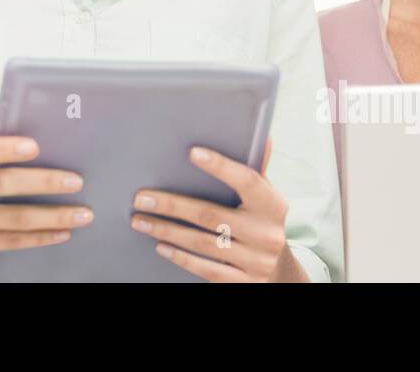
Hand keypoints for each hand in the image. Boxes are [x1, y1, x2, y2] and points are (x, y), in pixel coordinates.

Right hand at [0, 135, 92, 264]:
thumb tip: (41, 151)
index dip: (7, 148)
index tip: (35, 146)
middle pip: (6, 184)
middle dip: (46, 183)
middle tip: (76, 181)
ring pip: (15, 218)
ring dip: (54, 215)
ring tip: (82, 213)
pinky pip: (11, 241)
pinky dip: (40, 237)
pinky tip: (61, 232)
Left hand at [129, 137, 307, 281]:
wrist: (280, 271)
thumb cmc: (262, 221)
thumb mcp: (265, 196)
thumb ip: (257, 168)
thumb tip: (261, 135)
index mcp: (272, 205)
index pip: (247, 180)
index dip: (221, 166)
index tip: (192, 153)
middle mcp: (266, 234)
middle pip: (211, 215)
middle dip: (171, 206)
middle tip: (140, 198)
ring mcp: (255, 261)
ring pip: (202, 243)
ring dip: (166, 230)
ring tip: (140, 220)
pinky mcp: (242, 283)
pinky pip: (205, 269)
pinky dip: (180, 256)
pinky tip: (160, 245)